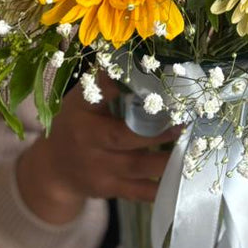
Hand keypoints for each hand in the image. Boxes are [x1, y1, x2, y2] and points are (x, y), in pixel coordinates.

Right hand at [15, 71, 179, 224]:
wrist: (54, 170)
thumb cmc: (74, 124)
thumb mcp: (80, 101)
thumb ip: (102, 84)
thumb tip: (127, 55)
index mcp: (83, 117)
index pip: (100, 98)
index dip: (121, 89)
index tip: (150, 83)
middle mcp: (90, 145)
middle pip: (125, 138)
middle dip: (158, 131)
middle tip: (186, 120)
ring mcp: (100, 171)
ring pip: (138, 167)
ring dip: (168, 158)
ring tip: (193, 147)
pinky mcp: (111, 190)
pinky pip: (139, 192)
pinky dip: (161, 188)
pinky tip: (182, 179)